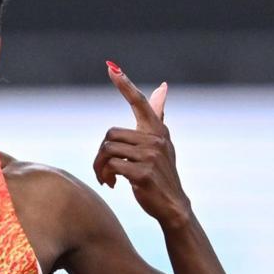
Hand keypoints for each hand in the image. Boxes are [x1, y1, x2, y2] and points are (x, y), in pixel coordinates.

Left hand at [93, 60, 190, 227]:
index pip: (140, 103)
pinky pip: (111, 165)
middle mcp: (156, 140)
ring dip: (100, 167)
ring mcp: (151, 156)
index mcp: (157, 131)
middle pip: (110, 134)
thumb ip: (158, 116)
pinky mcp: (143, 173)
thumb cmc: (161, 174)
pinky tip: (113, 184)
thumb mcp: (161, 143)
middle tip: (103, 169)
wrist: (173, 206)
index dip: (125, 85)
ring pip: (107, 150)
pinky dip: (106, 175)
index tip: (112, 67)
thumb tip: (163, 87)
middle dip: (100, 154)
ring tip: (107, 178)